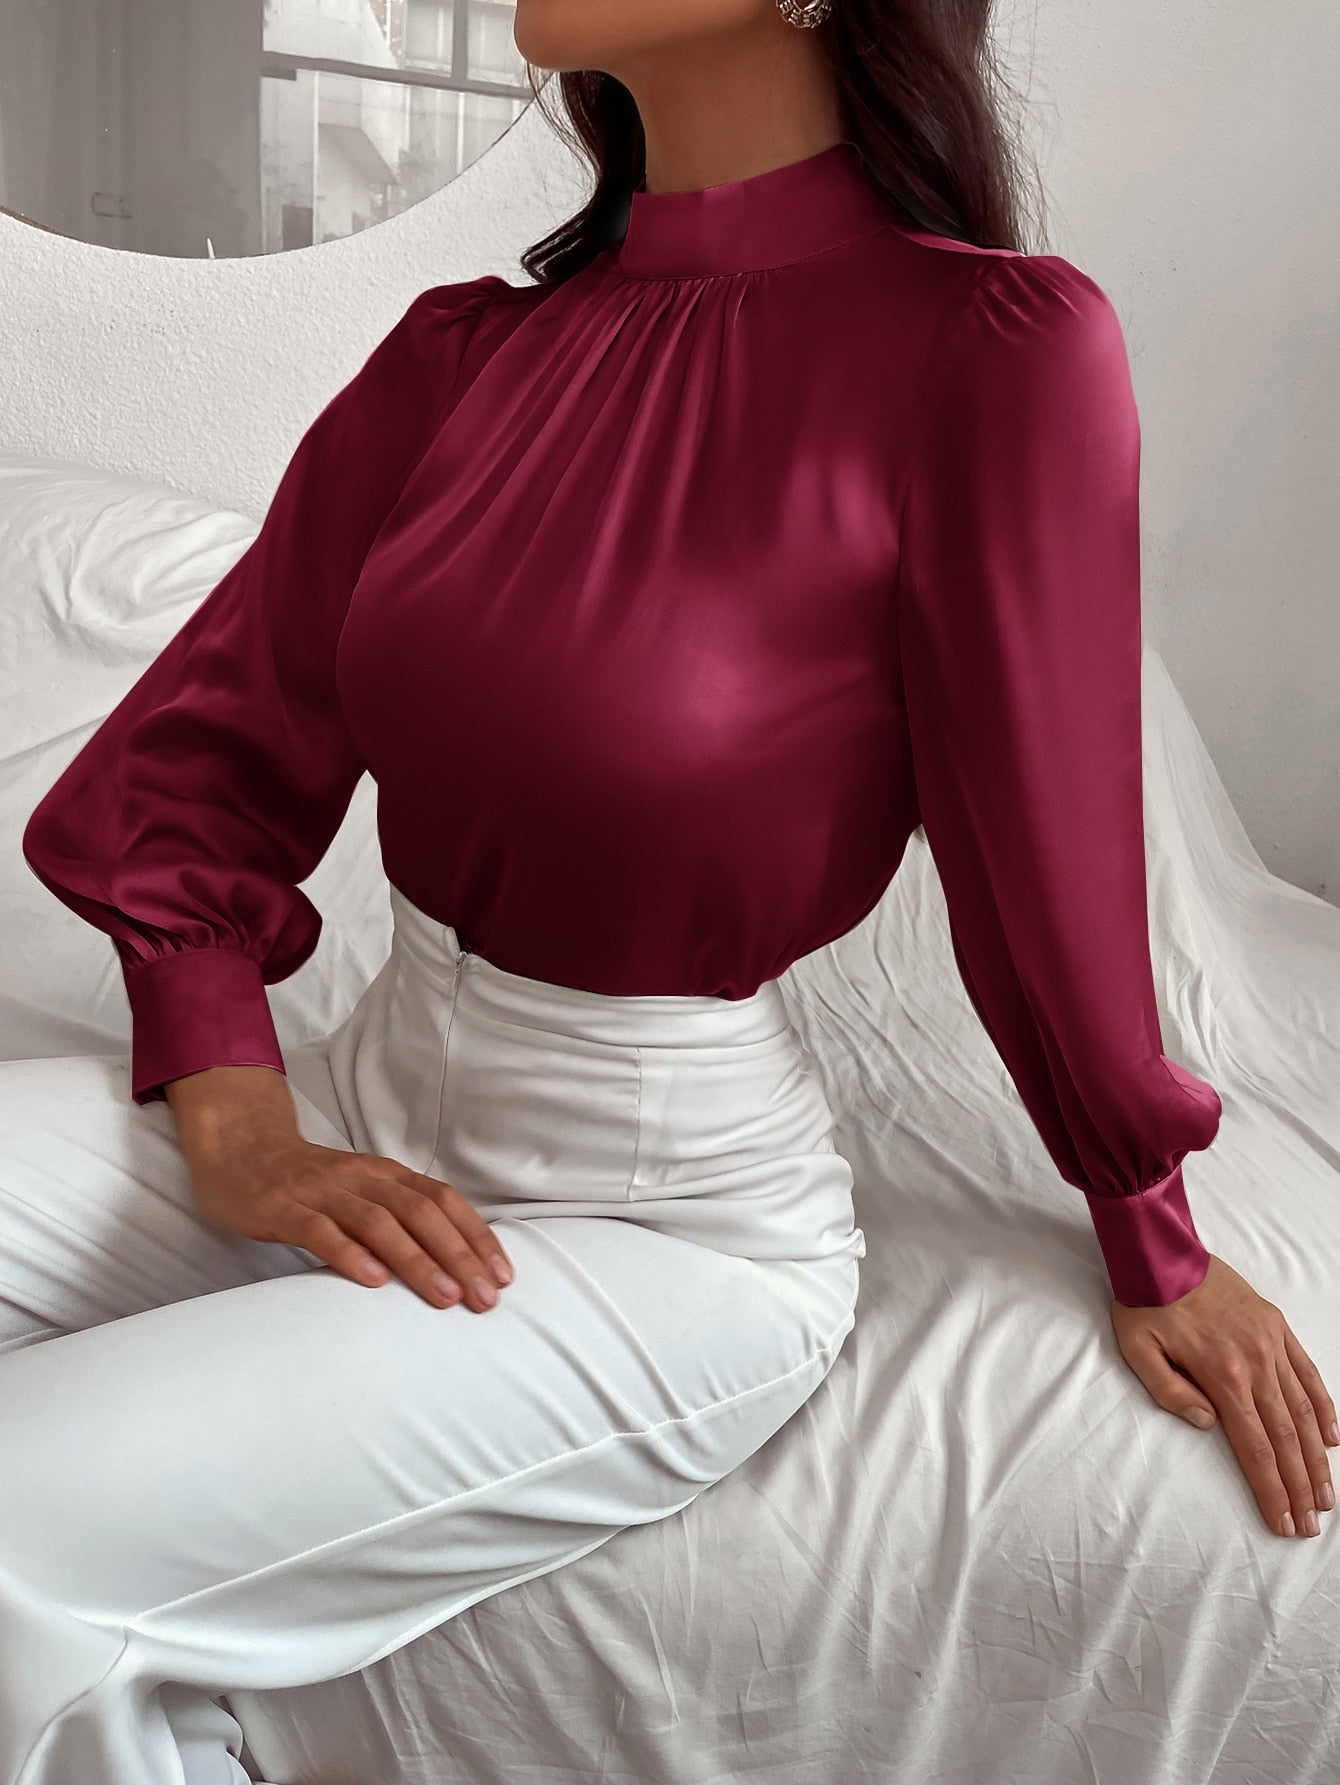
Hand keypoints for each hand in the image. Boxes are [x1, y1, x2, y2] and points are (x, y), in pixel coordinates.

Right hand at [189, 1131, 514, 1314]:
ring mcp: (322, 1191)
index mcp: (386, 1174)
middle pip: (421, 1213)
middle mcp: (361, 1178)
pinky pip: (320, 1230)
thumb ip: (398, 1217)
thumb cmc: (309, 1182)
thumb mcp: (361, 1190)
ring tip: (445, 1297)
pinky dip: (350, 1254)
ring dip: (417, 1260)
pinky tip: (372, 1281)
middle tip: (485, 1298)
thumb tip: (451, 1262)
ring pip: (379, 1222)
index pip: (443, 1200)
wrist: (238, 1148)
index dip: (476, 1236)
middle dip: (459, 1256)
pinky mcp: (283, 1208)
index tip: (503, 1275)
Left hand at [1110, 1254, 1337, 1537]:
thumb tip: (1209, 1425)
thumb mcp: (1139, 1352)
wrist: (1161, 1250)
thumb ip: (1172, 1394)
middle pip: (1285, 1436)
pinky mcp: (1275, 1326)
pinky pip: (1307, 1371)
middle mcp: (1255, 1362)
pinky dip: (1324, 1405)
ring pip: (1302, 1409)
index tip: (1284, 1521)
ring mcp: (1270, 1343)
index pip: (1255, 1447)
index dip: (1272, 1489)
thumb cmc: (1144, 1303)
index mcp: (1222, 1375)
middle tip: (1312, 1524)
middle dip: (1300, 1485)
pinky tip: (1332, 1437)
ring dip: (1316, 1456)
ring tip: (1326, 1494)